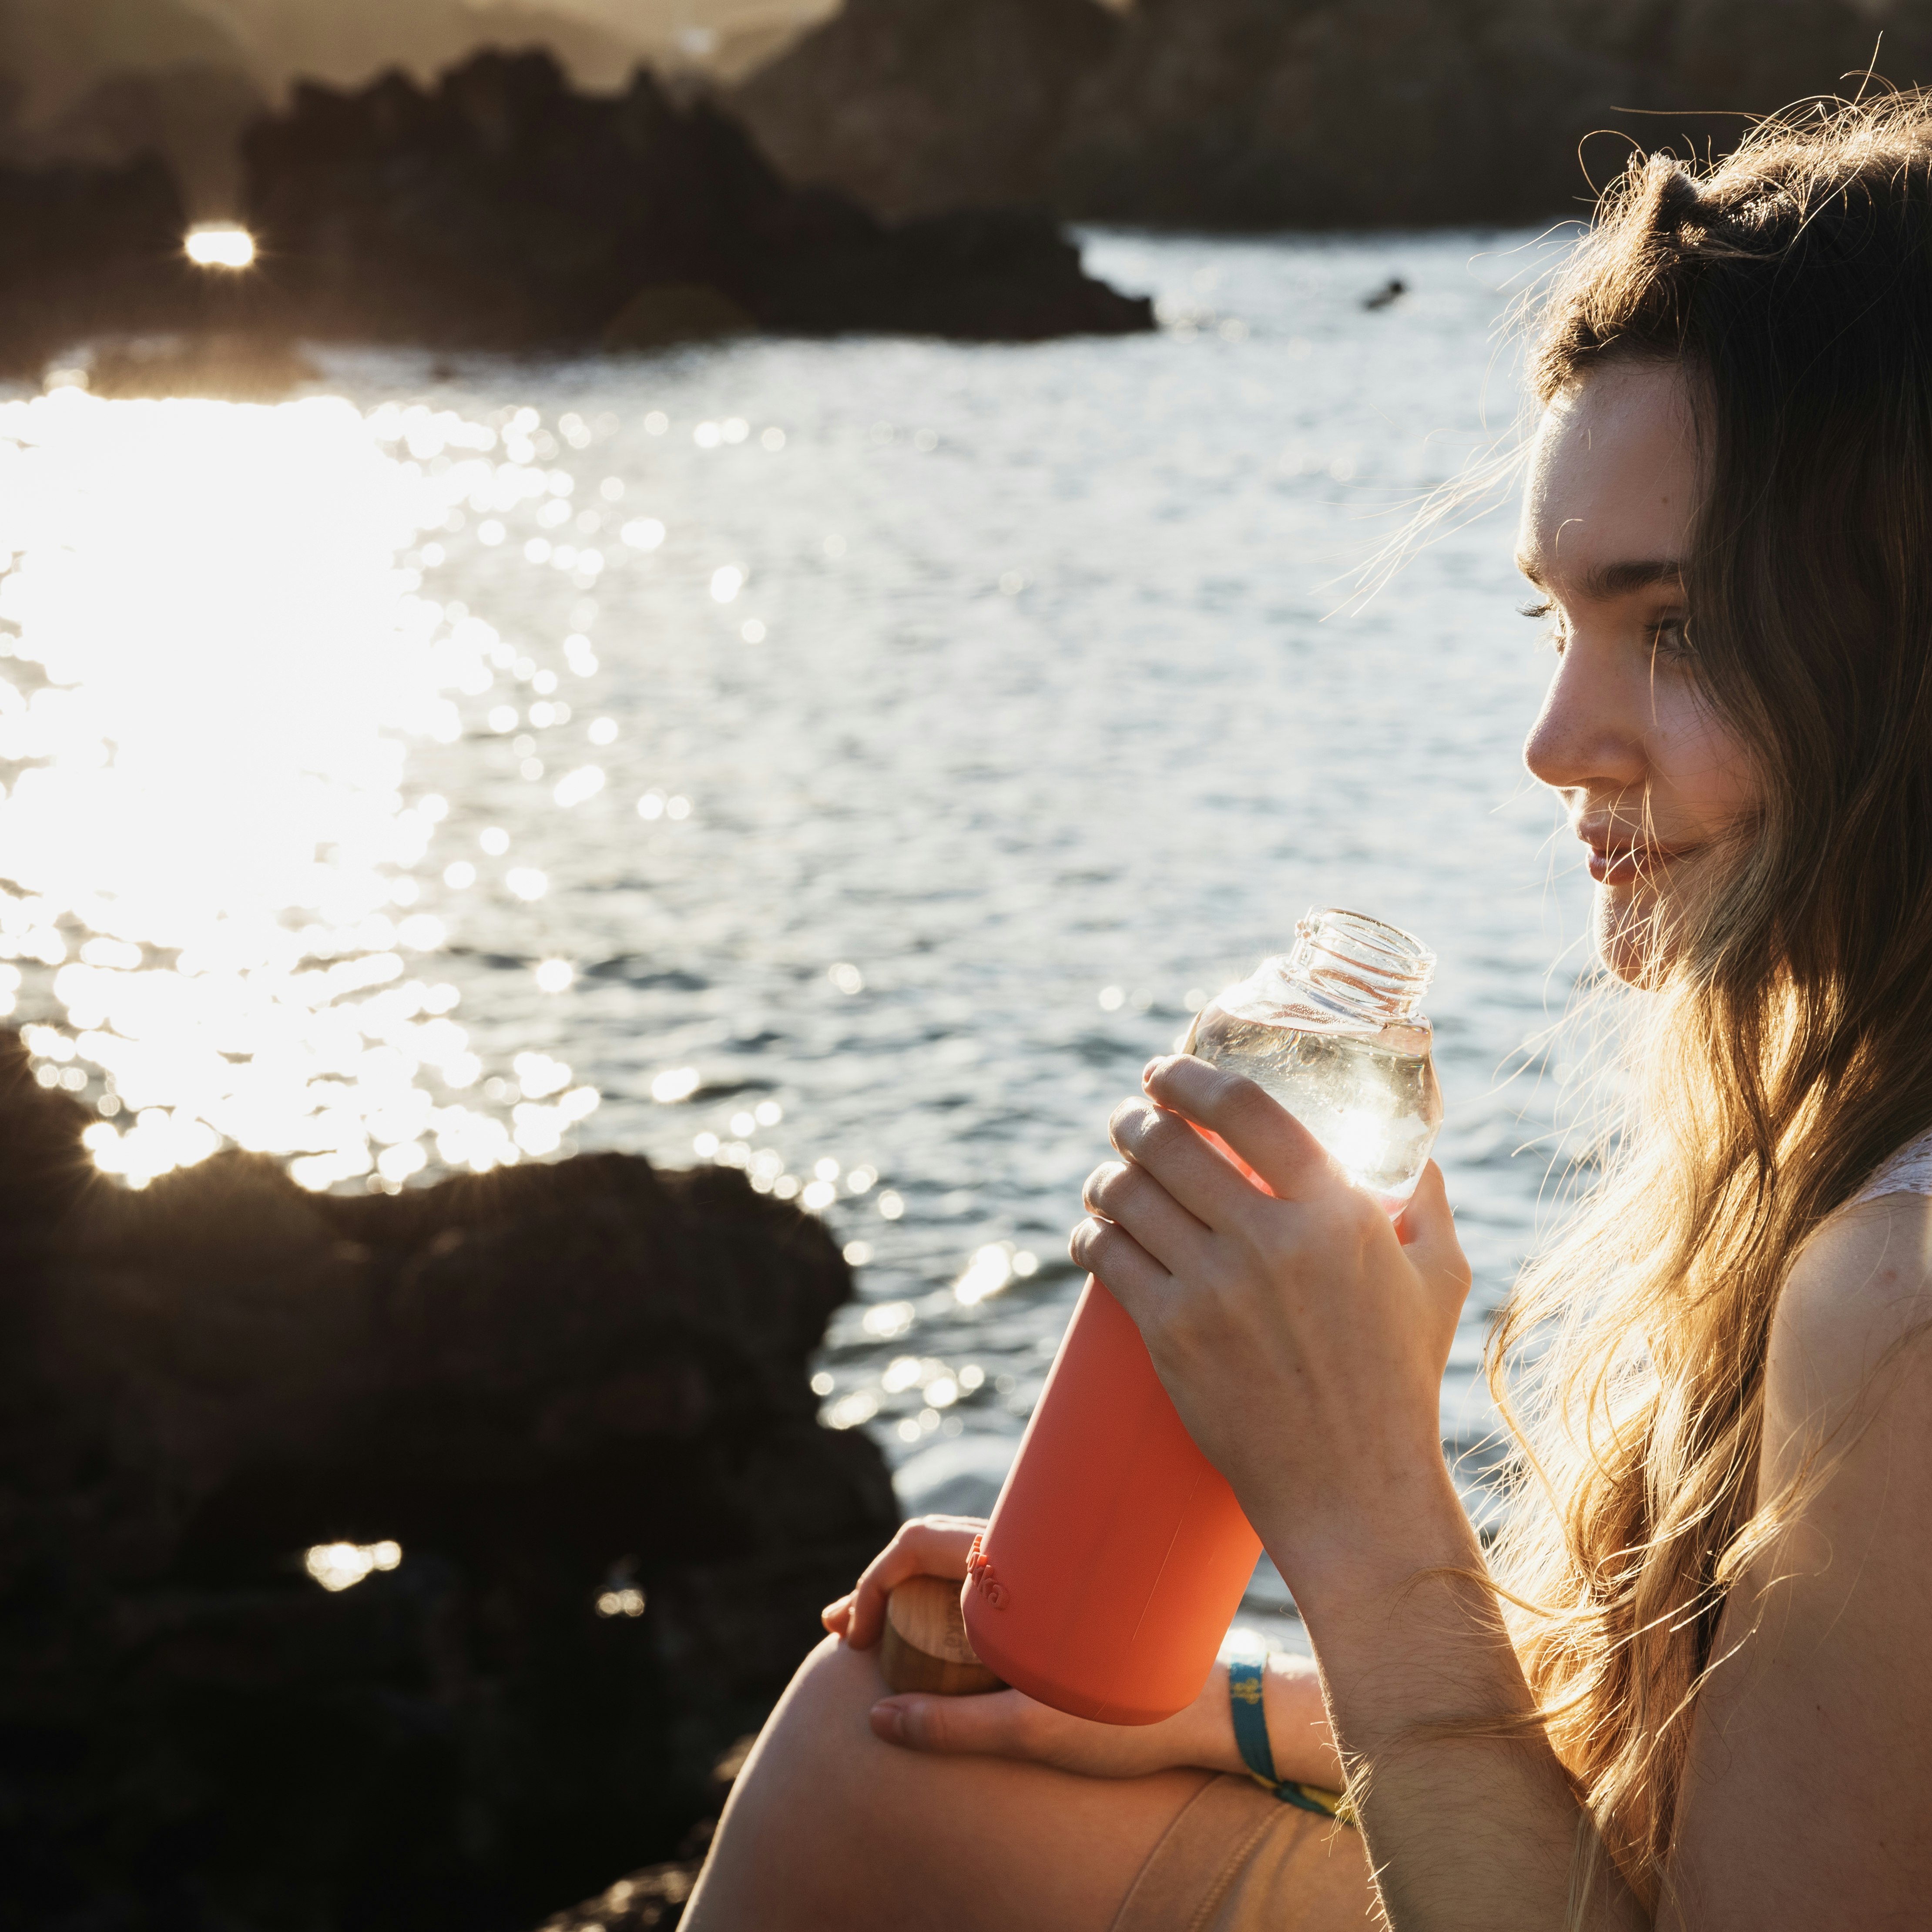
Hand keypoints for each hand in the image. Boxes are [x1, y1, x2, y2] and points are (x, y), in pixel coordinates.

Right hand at [823, 1515, 1248, 1777]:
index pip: (920, 1542)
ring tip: (871, 1635)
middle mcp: (1030, 1552)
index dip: (873, 1582)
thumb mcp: (1034, 1731)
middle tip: (841, 1632)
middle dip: (878, 1586)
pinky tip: (930, 1630)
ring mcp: (1045, 1572)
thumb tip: (878, 1717)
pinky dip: (946, 1601)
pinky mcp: (1060, 1599)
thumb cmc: (1135, 1718)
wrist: (1216, 1710)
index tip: (856, 1637)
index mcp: (1020, 1564)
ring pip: (959, 1563)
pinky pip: (988, 1584)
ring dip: (908, 1592)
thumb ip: (953, 1726)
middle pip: (930, 1546)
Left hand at [1069, 1053, 1472, 1581]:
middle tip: (1132, 1119)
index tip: (1165, 1069)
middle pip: (1168, 1143)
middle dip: (1135, 1119)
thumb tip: (1414, 1141)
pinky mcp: (1170, 1336)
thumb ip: (1426, 1199)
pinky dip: (1091, 1234)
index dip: (1190, 1075)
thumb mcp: (1438, 1276)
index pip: (1244, 1109)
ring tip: (1112, 1175)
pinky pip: (1105, 1256)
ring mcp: (1213, 1289)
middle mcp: (1269, 1242)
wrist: (1353, 1487)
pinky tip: (1096, 1231)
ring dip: (1106, 1174)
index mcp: (1335, 1213)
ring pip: (1127, 1194)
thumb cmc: (1400, 1379)